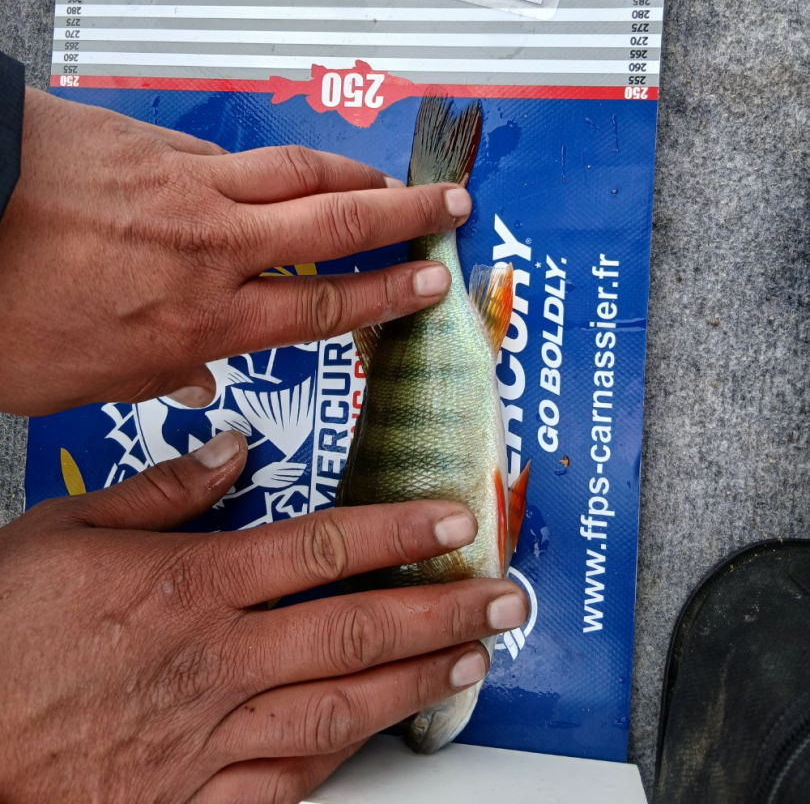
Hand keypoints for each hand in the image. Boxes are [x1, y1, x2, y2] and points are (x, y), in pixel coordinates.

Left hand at [0, 90, 471, 414]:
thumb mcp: (70, 382)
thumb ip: (148, 376)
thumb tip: (193, 382)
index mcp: (196, 316)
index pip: (318, 306)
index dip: (385, 294)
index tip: (428, 281)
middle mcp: (210, 247)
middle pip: (333, 224)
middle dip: (403, 215)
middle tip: (449, 202)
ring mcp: (189, 187)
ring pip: (295, 172)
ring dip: (352, 172)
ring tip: (388, 174)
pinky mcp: (159, 145)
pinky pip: (233, 155)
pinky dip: (267, 164)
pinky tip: (278, 169)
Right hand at [0, 432, 528, 802]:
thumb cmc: (5, 627)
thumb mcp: (70, 527)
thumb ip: (165, 491)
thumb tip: (234, 453)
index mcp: (191, 585)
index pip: (322, 548)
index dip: (397, 532)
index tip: (452, 521)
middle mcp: (216, 660)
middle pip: (355, 628)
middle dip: (443, 610)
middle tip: (501, 596)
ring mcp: (210, 736)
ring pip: (340, 706)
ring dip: (416, 680)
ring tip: (472, 659)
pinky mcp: (192, 799)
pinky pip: (286, 784)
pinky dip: (340, 759)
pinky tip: (379, 738)